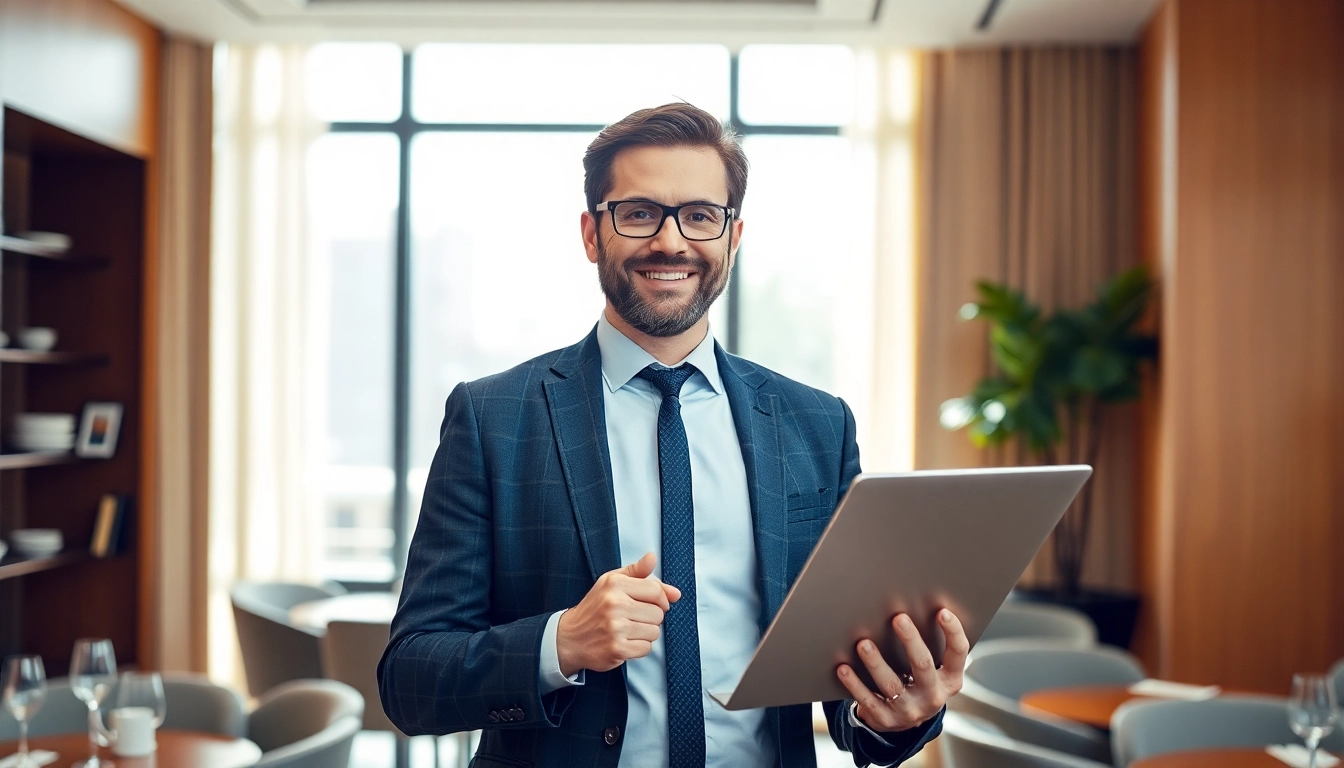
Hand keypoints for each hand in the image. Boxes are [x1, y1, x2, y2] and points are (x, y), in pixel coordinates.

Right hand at [556, 552, 680, 675]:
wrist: (570, 637)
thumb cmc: (594, 609)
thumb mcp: (612, 581)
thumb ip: (637, 570)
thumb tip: (653, 558)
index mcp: (615, 584)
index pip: (655, 590)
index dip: (662, 599)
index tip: (657, 603)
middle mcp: (614, 604)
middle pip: (658, 613)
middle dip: (651, 617)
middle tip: (634, 618)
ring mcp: (615, 627)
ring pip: (654, 631)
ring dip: (646, 633)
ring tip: (628, 629)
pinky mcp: (617, 648)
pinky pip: (646, 648)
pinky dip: (639, 647)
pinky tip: (625, 641)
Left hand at [836, 609, 967, 732]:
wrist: (905, 721)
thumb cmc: (918, 680)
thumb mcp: (934, 669)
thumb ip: (930, 644)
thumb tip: (914, 602)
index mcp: (950, 679)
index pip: (958, 653)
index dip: (953, 632)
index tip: (942, 612)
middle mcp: (933, 696)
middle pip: (923, 666)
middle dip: (911, 641)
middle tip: (899, 618)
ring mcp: (909, 710)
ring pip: (892, 684)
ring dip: (876, 662)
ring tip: (863, 643)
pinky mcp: (886, 719)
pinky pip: (867, 699)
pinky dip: (854, 683)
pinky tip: (843, 668)